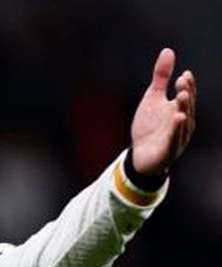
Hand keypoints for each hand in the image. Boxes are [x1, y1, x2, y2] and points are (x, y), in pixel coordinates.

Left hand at [130, 48, 196, 176]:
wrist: (140, 155)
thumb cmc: (150, 126)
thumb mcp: (153, 97)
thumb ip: (161, 76)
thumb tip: (168, 50)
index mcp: (180, 109)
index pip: (187, 95)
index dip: (187, 85)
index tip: (184, 74)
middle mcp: (182, 123)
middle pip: (186, 107)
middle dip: (186, 95)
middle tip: (183, 82)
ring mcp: (177, 137)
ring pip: (183, 123)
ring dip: (184, 109)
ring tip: (182, 97)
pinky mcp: (168, 150)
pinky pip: (174, 140)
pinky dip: (176, 130)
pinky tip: (178, 119)